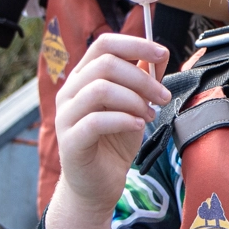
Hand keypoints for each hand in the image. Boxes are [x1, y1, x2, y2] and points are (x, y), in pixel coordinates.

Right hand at [52, 35, 170, 213]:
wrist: (98, 185)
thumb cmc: (114, 144)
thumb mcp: (135, 107)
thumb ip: (143, 80)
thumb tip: (159, 56)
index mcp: (84, 77)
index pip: (104, 44)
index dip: (135, 43)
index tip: (162, 53)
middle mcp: (70, 91)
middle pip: (105, 64)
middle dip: (142, 78)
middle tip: (162, 97)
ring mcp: (66, 115)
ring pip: (99, 89)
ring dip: (134, 99)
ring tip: (150, 115)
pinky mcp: (70, 140)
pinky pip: (95, 121)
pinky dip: (123, 120)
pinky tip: (138, 125)